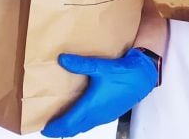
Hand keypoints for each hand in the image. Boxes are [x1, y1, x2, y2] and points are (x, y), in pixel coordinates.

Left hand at [41, 49, 157, 137]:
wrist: (143, 77)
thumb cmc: (124, 73)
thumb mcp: (101, 66)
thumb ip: (81, 64)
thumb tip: (62, 59)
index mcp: (92, 106)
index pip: (69, 123)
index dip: (56, 128)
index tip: (45, 129)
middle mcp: (97, 114)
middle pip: (75, 128)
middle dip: (61, 129)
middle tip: (49, 128)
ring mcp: (105, 116)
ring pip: (84, 126)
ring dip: (72, 126)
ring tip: (62, 122)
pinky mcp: (110, 113)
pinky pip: (92, 123)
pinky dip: (82, 123)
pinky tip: (81, 115)